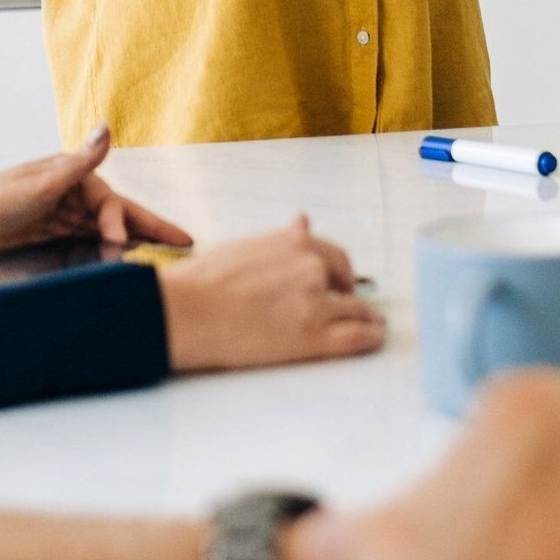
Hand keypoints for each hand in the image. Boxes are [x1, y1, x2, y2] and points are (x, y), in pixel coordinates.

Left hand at [0, 126, 193, 259]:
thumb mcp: (41, 181)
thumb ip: (80, 161)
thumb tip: (106, 127)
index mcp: (73, 177)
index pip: (111, 203)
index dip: (121, 224)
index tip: (120, 244)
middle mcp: (73, 196)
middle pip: (120, 215)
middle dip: (151, 228)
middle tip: (186, 241)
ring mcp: (64, 218)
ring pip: (108, 232)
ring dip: (131, 244)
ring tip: (160, 257)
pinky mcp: (52, 238)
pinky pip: (89, 247)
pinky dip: (107, 254)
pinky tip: (122, 263)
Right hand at [155, 214, 383, 372]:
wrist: (186, 311)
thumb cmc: (201, 281)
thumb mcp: (242, 246)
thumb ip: (278, 240)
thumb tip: (303, 222)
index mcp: (291, 241)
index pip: (329, 252)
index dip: (336, 270)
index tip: (337, 280)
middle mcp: (309, 266)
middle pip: (347, 278)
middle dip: (349, 290)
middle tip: (348, 303)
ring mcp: (315, 301)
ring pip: (359, 310)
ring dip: (366, 317)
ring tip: (370, 325)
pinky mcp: (314, 336)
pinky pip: (358, 336)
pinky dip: (371, 337)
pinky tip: (373, 338)